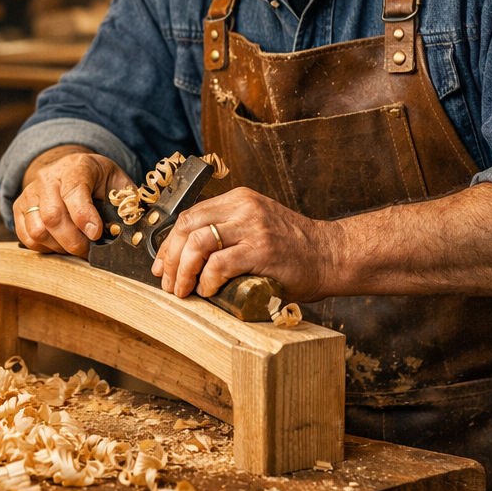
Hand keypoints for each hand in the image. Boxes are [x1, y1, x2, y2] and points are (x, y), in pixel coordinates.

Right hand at [13, 148, 133, 256]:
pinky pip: (26, 236)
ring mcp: (30, 192)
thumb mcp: (117, 183)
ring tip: (74, 246)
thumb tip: (132, 227)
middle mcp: (48, 177)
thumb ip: (125, 203)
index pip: (74, 192)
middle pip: (53, 216)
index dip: (84, 216)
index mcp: (76, 167)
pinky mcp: (19, 207)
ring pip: (38, 230)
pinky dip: (44, 247)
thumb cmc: (98, 180)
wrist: (70, 169)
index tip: (96, 234)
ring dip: (59, 247)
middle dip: (74, 241)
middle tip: (88, 250)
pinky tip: (59, 244)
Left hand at [150, 187, 338, 301]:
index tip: (161, 265)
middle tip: (168, 282)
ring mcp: (253, 227)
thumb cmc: (291, 250)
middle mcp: (243, 208)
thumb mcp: (256, 227)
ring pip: (198, 242)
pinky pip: (220, 263)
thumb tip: (187, 257)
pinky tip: (207, 290)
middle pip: (187, 226)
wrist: (330, 256)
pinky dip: (207, 279)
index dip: (168, 243)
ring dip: (183, 270)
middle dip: (170, 257)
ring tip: (183, 290)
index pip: (189, 215)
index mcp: (238, 200)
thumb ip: (228, 232)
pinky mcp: (262, 250)